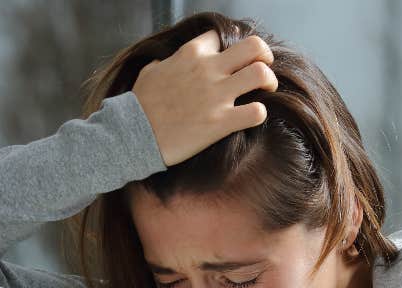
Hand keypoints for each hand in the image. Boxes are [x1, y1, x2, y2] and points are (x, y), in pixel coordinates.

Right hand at [131, 29, 277, 165]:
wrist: (133, 134)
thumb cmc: (138, 106)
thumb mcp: (151, 72)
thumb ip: (168, 64)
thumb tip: (169, 64)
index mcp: (191, 54)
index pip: (221, 37)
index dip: (230, 49)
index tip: (231, 63)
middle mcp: (208, 70)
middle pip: (253, 47)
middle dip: (263, 56)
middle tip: (263, 70)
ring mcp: (216, 96)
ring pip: (261, 74)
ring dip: (268, 82)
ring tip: (265, 92)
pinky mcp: (221, 123)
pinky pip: (256, 112)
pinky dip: (259, 114)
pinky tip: (252, 117)